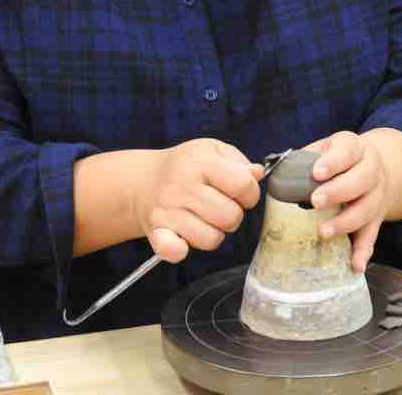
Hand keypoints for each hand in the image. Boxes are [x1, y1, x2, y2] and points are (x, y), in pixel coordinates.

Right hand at [138, 139, 263, 262]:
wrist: (144, 180)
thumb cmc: (186, 166)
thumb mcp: (213, 151)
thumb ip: (239, 162)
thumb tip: (257, 174)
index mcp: (200, 162)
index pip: (243, 185)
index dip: (249, 193)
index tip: (239, 193)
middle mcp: (182, 185)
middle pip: (231, 217)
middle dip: (232, 215)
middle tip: (219, 206)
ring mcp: (168, 210)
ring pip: (212, 239)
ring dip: (213, 233)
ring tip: (203, 218)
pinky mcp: (156, 231)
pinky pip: (174, 250)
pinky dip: (181, 250)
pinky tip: (183, 239)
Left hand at [305, 131, 389, 272]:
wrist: (371, 166)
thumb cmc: (337, 159)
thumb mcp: (322, 149)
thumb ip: (301, 160)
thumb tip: (267, 174)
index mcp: (355, 149)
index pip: (347, 151)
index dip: (333, 162)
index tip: (316, 172)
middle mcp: (371, 171)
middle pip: (361, 181)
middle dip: (338, 192)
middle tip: (315, 201)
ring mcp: (377, 196)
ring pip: (367, 210)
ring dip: (346, 223)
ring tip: (323, 233)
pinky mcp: (377, 218)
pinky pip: (372, 235)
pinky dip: (364, 251)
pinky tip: (355, 265)